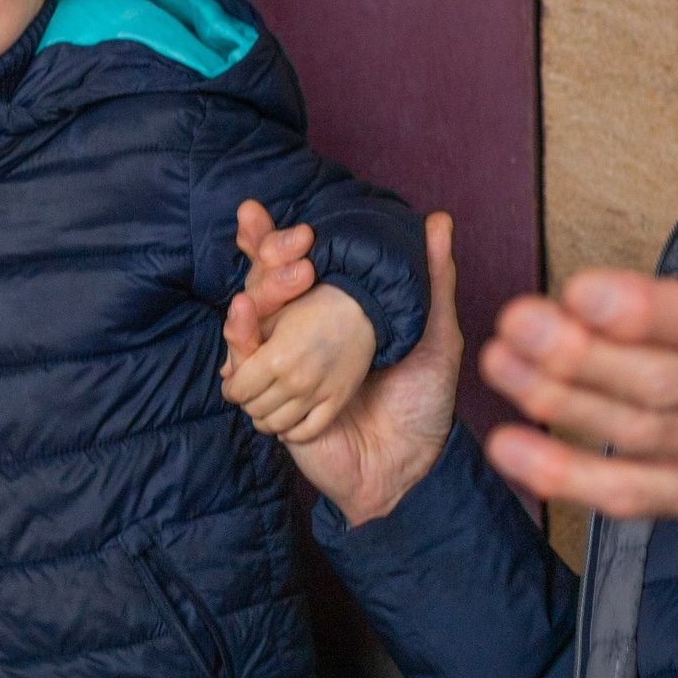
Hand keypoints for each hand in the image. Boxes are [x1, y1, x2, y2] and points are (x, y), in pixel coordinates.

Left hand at [220, 283, 375, 442]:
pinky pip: (306, 431)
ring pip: (277, 425)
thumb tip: (224, 372)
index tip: (233, 384)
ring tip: (266, 406)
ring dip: (265, 419)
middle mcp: (294, 381)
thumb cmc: (312, 305)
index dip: (231, 389)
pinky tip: (287, 422)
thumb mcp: (273, 315)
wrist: (361, 307)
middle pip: (255, 409)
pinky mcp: (337, 401)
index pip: (239, 389)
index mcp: (274, 357)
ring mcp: (317, 394)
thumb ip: (245, 342)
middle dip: (247, 402)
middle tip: (251, 393)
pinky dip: (291, 431)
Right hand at [227, 212, 463, 527]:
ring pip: (247, 324)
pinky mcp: (272, 404)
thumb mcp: (435, 333)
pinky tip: (243, 314)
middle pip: (261, 288)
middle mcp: (299, 340)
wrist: (413, 466)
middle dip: (265, 258)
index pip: (288, 269)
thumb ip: (433, 279)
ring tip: (285, 276)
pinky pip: (242, 371)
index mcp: (328, 318)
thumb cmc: (424, 402)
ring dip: (257, 294)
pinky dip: (239, 343)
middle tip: (294, 241)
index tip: (257, 211)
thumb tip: (438, 220)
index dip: (270, 240)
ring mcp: (282, 372)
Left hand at [478, 94, 677, 523]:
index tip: (583, 289)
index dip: (646, 311)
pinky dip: (569, 481)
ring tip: (497, 362)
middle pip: (657, 381)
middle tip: (515, 321)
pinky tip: (511, 450)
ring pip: (634, 432)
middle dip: (579, 355)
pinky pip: (630, 495)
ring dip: (558, 402)